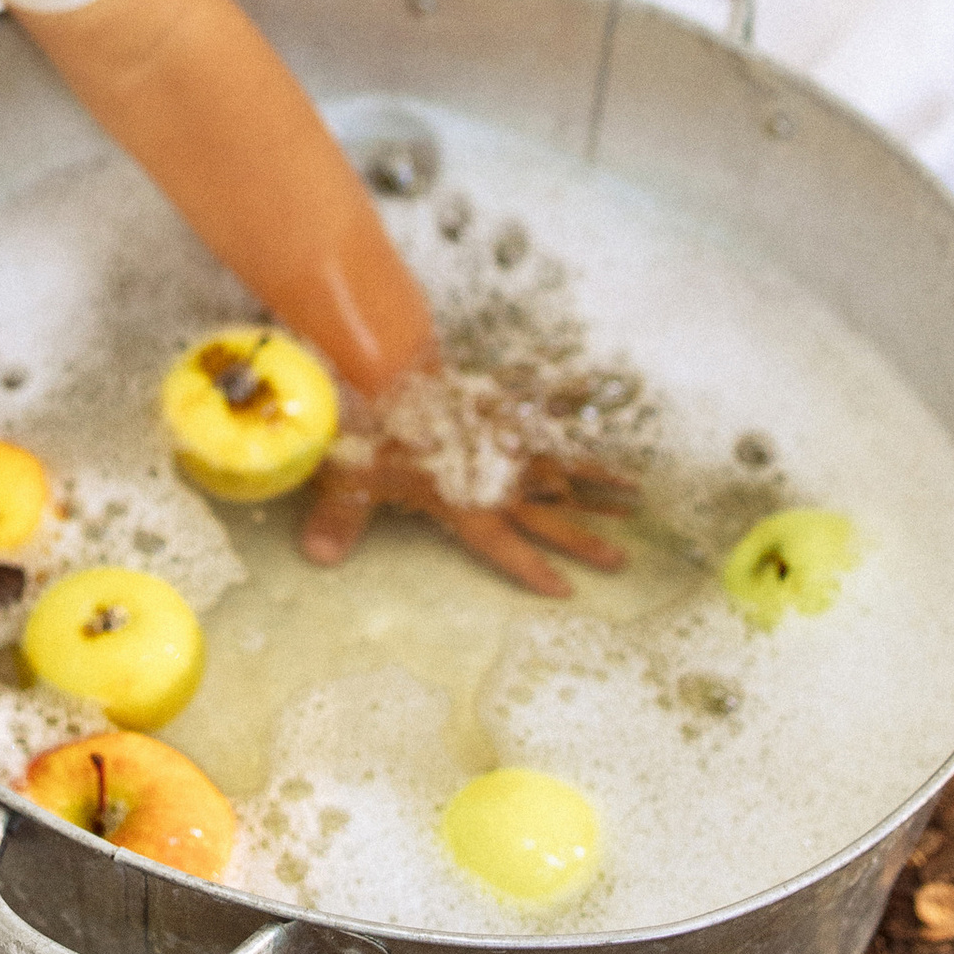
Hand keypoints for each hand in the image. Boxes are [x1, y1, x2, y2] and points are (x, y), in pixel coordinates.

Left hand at [297, 380, 636, 598]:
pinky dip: (573, 400)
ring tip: (636, 494)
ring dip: (598, 481)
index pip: (504, 547)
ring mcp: (505, 437)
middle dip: (585, 538)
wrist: (391, 363)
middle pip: (549, 514)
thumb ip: (340, 518)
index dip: (532, 569)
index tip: (566, 591)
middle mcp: (495, 476)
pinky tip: (601, 394)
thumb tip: (318, 557)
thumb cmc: (371, 423)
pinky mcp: (503, 399)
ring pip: (562, 466)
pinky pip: (547, 405)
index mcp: (464, 503)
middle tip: (623, 559)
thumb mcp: (351, 476)